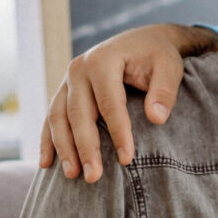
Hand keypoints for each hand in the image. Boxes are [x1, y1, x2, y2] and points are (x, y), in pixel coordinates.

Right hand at [39, 23, 217, 181]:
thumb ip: (164, 92)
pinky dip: (48, 140)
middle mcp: (79, 69)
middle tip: (93, 177)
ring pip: (59, 118)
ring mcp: (68, 80)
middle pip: (79, 114)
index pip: (109, 103)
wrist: (144, 41)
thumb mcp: (169, 68)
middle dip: (85, 148)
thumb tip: (156, 119)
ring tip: (72, 175)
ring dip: (63, 148)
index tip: (127, 159)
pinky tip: (48, 163)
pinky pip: (53, 117)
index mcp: (103, 61)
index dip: (117, 132)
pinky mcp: (65, 90)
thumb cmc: (158, 56)